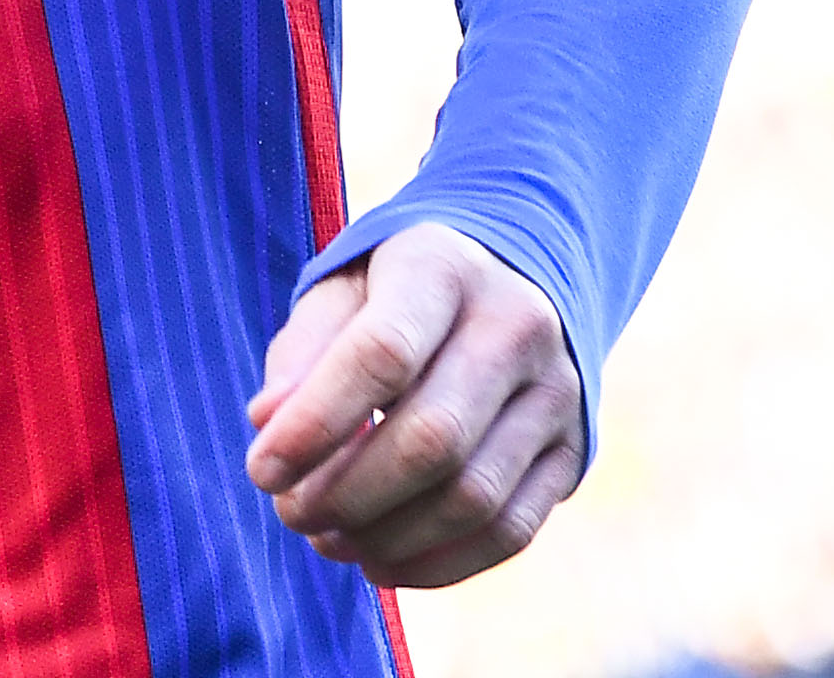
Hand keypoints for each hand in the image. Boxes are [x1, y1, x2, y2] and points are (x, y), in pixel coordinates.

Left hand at [243, 221, 582, 586]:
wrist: (506, 282)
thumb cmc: (396, 294)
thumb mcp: (340, 292)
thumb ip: (301, 352)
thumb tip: (268, 423)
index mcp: (445, 269)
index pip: (383, 355)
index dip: (315, 424)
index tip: (260, 470)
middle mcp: (516, 327)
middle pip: (433, 438)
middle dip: (348, 494)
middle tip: (290, 513)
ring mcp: (557, 393)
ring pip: (473, 497)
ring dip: (388, 537)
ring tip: (327, 540)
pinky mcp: (572, 452)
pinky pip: (511, 531)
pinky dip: (438, 564)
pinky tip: (380, 563)